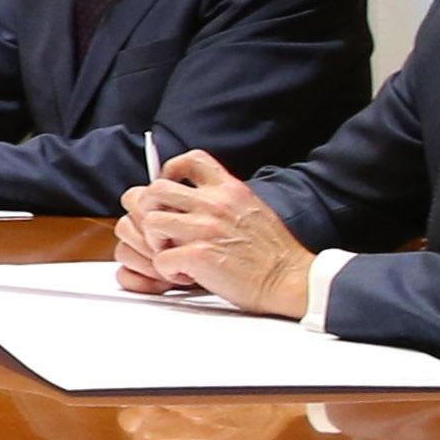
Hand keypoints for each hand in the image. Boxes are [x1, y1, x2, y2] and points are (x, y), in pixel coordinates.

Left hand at [115, 149, 312, 313]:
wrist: (291, 279)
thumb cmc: (272, 252)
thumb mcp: (252, 208)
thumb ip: (223, 200)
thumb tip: (194, 198)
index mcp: (229, 189)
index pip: (190, 160)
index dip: (168, 172)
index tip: (169, 193)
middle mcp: (216, 203)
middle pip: (155, 190)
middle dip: (148, 211)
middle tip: (161, 231)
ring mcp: (206, 228)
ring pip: (151, 222)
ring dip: (153, 242)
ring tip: (171, 254)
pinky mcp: (200, 255)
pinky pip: (160, 258)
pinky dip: (166, 271)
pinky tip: (185, 275)